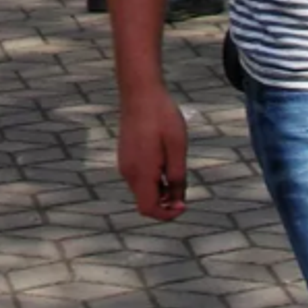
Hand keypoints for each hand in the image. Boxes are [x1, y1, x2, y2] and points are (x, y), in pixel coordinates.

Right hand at [118, 83, 188, 220]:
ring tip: (175, 168)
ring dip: (160, 189)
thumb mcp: (177, 148)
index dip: (167, 214)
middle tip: (183, 186)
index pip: (148, 209)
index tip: (183, 205)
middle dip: (165, 202)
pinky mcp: (125, 156)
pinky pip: (139, 177)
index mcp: (141, 172)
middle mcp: (128, 172)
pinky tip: (165, 160)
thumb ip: (177, 177)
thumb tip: (177, 201)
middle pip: (145, 202)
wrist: (140, 93)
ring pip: (142, 190)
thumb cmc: (162, 117)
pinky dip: (153, 179)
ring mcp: (124, 164)